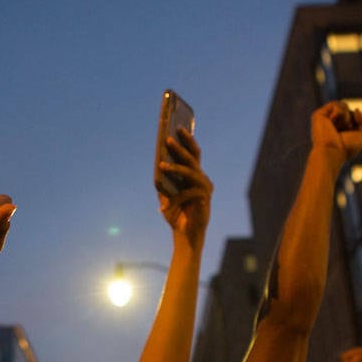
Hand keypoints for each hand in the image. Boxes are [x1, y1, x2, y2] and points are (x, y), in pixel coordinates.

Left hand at [158, 128, 212, 245]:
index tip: (177, 126)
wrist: (185, 235)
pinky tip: (165, 200)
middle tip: (168, 137)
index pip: (192, 153)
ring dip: (175, 167)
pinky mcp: (204, 199)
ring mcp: (205, 188)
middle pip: (193, 157)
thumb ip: (163, 181)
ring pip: (190, 171)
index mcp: (194, 175)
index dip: (186, 139)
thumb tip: (157, 164)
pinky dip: (176, 194)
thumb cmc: (177, 214)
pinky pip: (188, 191)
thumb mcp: (166, 195)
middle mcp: (202, 179)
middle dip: (181, 145)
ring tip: (161, 164)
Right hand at [311, 101, 361, 164]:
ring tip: (338, 128)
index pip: (354, 114)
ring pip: (343, 105)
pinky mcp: (319, 114)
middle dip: (351, 119)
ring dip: (345, 117)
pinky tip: (332, 122)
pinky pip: (335, 104)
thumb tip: (356, 109)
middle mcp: (331, 122)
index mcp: (340, 127)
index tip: (350, 135)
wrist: (332, 152)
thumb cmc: (347, 148)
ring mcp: (325, 118)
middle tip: (343, 132)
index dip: (357, 122)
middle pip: (349, 109)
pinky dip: (339, 112)